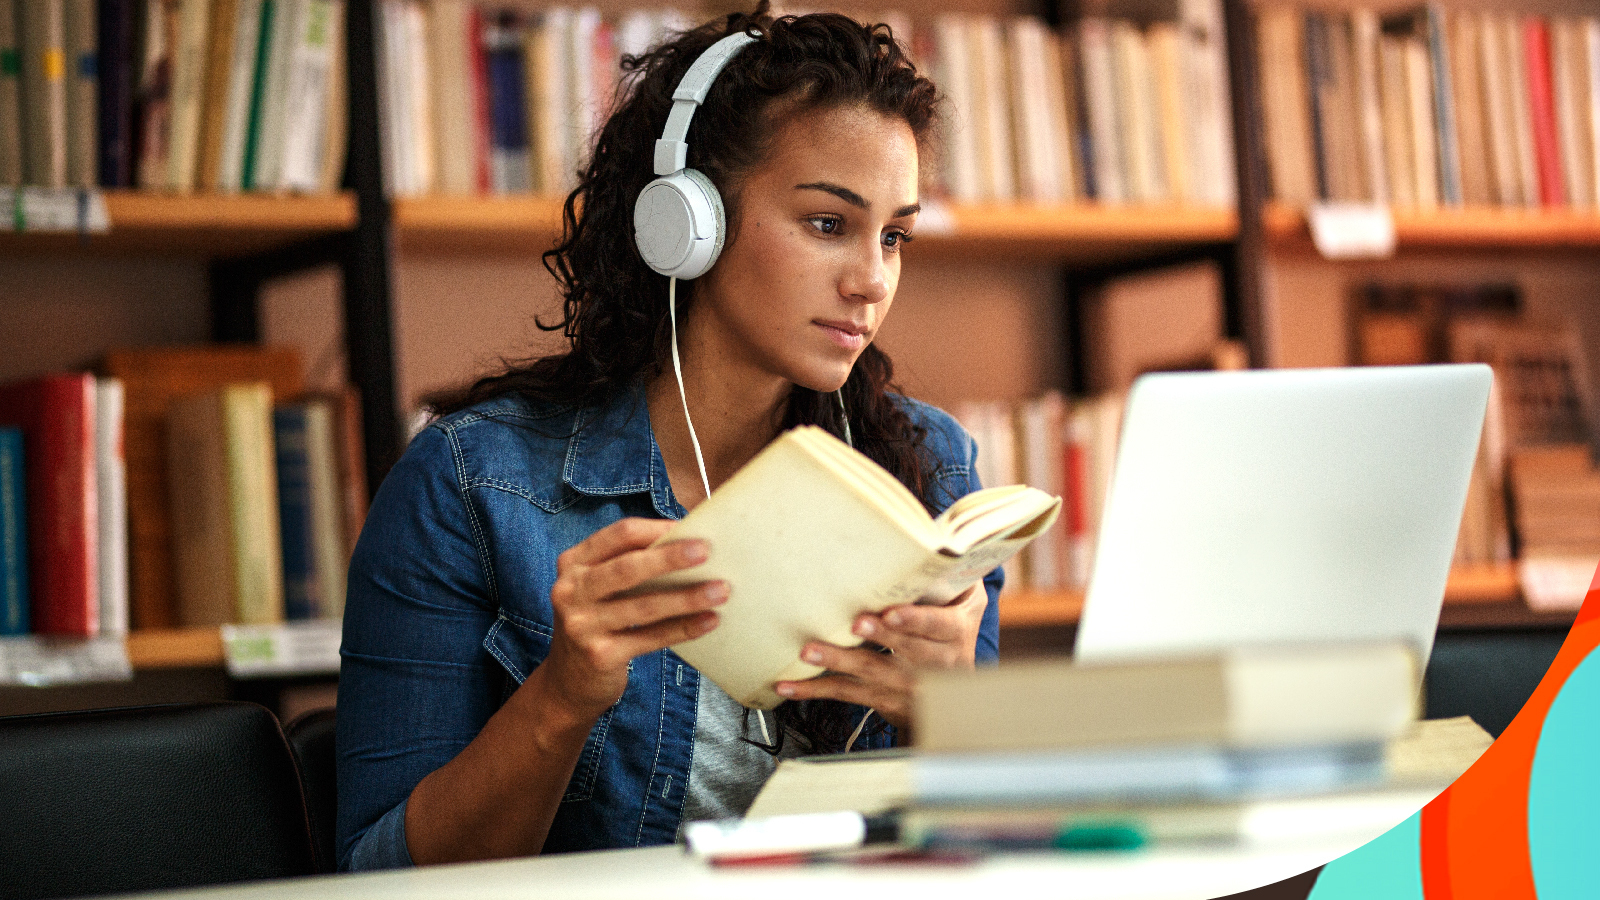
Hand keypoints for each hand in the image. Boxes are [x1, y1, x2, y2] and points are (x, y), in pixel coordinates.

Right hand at [541, 518, 727, 717]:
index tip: (691, 527)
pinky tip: (709, 621)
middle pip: (628, 567)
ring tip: (720, 590)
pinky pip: (650, 638)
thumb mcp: (599, 587)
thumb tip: (689, 543)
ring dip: (687, 597)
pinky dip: (683, 628)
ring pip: (643, 605)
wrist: (569, 681)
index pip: (619, 535)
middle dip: (670, 558)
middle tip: (707, 551)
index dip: (656, 529)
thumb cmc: (597, 621)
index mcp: (574, 562)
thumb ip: (629, 564)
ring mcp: (582, 625)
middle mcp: (571, 591)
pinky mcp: (599, 656)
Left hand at [773, 582, 986, 731]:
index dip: (914, 620)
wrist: (960, 696)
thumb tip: (939, 533)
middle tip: (854, 623)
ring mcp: (908, 686)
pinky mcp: (884, 700)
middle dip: (878, 637)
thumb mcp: (967, 603)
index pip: (936, 626)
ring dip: (838, 662)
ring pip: (871, 673)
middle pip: (905, 650)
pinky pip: (848, 694)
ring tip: (809, 652)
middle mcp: (935, 664)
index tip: (891, 613)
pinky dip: (816, 690)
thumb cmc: (952, 630)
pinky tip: (789, 687)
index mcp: (955, 633)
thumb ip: (956, 573)